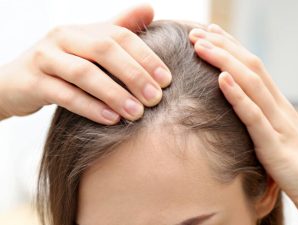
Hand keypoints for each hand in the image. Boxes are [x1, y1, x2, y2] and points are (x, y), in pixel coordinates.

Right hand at [0, 3, 170, 124]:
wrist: (16, 81)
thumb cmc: (63, 65)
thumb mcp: (90, 46)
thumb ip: (119, 29)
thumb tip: (150, 8)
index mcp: (82, 29)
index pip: (121, 36)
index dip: (146, 57)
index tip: (167, 80)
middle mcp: (64, 38)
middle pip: (104, 50)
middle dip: (134, 75)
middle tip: (155, 99)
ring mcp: (45, 58)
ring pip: (84, 73)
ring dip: (115, 93)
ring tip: (137, 112)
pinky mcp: (32, 82)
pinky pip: (64, 94)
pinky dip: (90, 107)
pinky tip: (111, 119)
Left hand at [189, 25, 297, 224]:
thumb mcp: (277, 134)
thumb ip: (261, 119)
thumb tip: (242, 108)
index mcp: (277, 104)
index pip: (253, 67)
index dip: (231, 47)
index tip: (210, 33)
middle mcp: (278, 106)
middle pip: (249, 67)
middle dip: (222, 46)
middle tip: (197, 31)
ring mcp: (277, 123)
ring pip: (250, 83)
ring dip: (224, 61)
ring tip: (201, 45)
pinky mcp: (274, 144)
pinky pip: (253, 115)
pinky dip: (237, 95)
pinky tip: (221, 79)